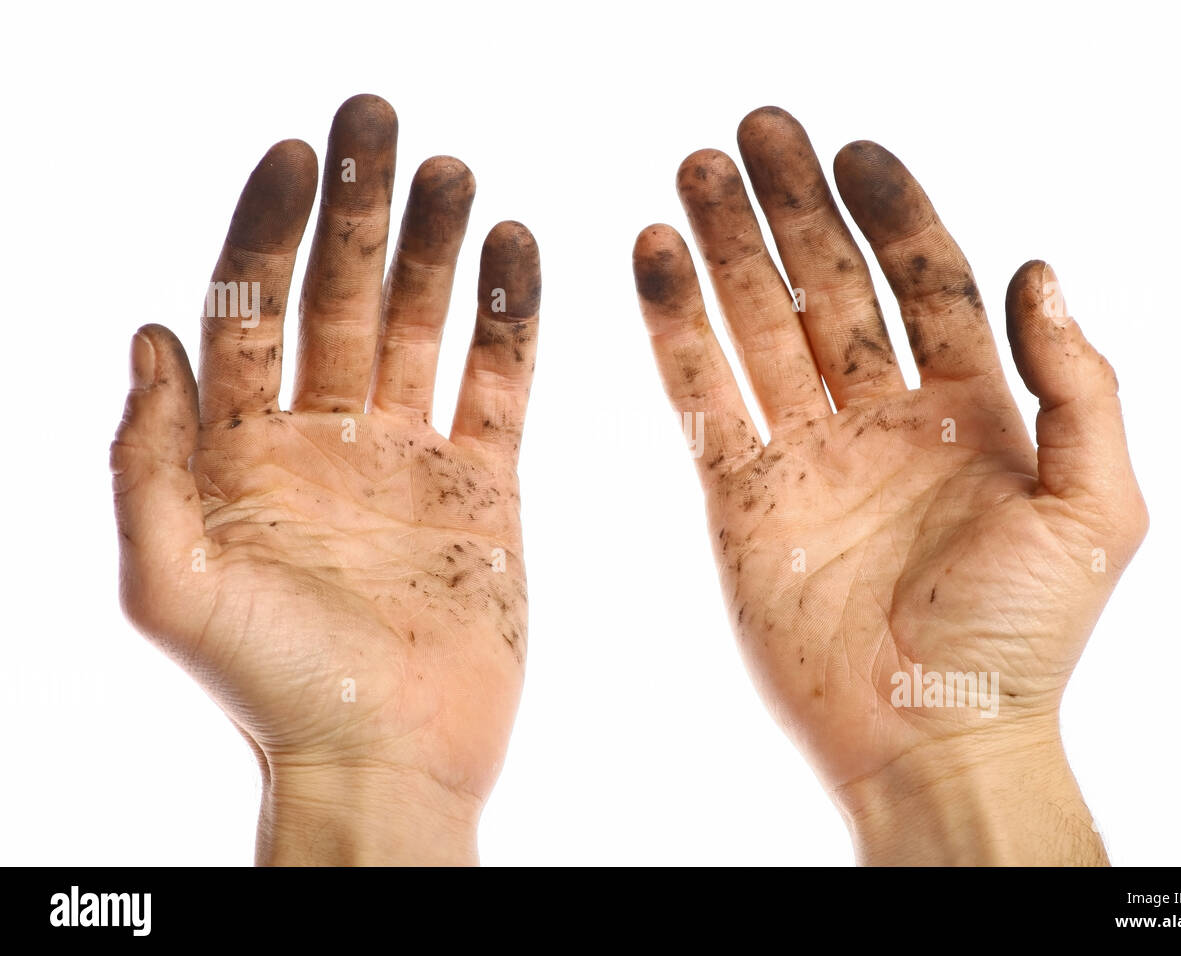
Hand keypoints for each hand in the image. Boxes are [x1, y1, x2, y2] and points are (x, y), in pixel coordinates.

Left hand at [111, 95, 540, 864]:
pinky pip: (499, 384)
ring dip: (436, 247)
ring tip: (454, 172)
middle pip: (341, 298)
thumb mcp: (167, 584)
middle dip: (357, 209)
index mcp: (242, 452)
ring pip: (423, 328)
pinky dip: (510, 317)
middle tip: (376, 122)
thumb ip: (147, 460)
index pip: (249, 309)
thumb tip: (148, 334)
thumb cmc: (266, 689)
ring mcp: (407, 459)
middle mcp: (324, 440)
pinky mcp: (483, 486)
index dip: (267, 230)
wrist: (382, 758)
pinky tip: (515, 251)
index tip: (294, 155)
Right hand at [632, 107, 1145, 863]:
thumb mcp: (1096, 506)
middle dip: (793, 209)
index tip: (855, 153)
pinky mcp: (741, 497)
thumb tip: (1040, 273)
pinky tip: (658, 261)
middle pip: (830, 287)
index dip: (892, 214)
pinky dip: (677, 330)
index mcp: (969, 412)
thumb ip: (1079, 386)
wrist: (933, 737)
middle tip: (756, 134)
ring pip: (759, 326)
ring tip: (695, 174)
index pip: (925, 284)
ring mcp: (807, 455)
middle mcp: (882, 420)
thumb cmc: (1024, 640)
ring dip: (725, 251)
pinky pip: (704, 397)